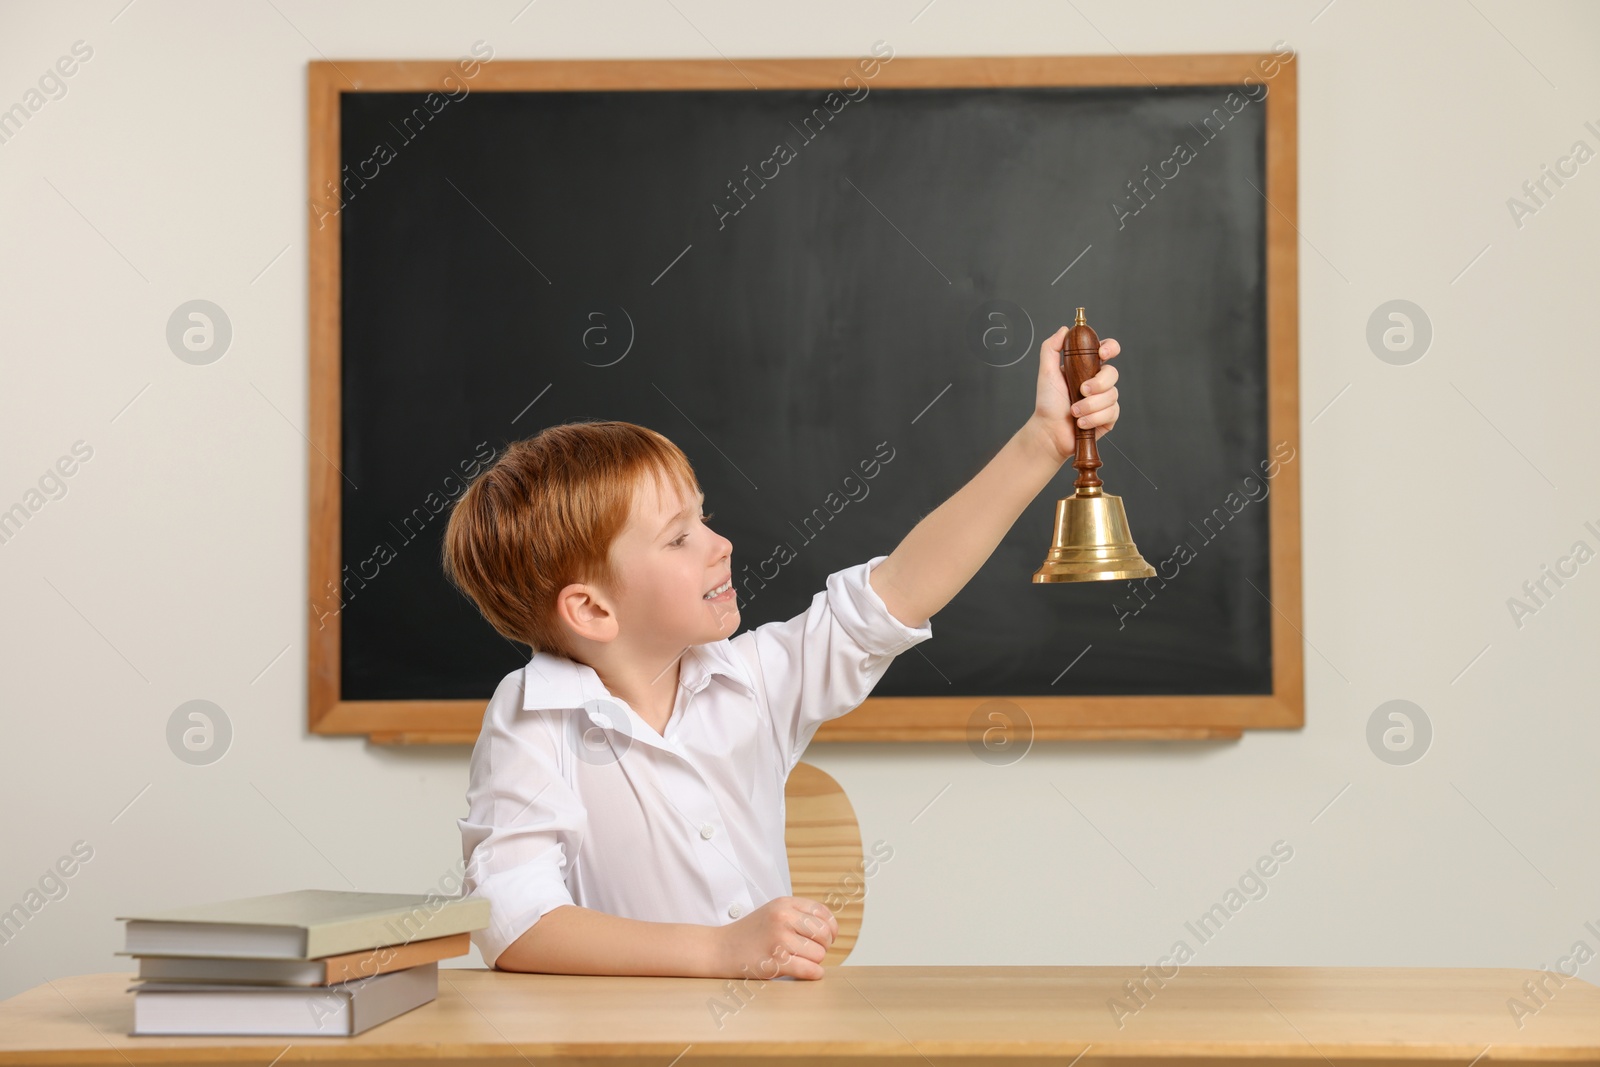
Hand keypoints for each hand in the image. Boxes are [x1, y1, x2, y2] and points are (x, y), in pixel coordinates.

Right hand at [713, 896, 836, 979]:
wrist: (720, 948)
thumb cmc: (750, 933)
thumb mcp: (773, 911)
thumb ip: (799, 914)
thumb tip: (831, 929)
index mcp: (784, 903)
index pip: (823, 913)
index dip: (831, 928)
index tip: (829, 938)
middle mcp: (783, 918)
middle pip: (824, 934)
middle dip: (824, 946)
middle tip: (814, 952)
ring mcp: (778, 940)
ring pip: (818, 954)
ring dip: (815, 961)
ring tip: (802, 960)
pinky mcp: (774, 962)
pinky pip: (808, 970)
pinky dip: (814, 974)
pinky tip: (810, 972)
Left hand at [1029, 325, 1119, 463]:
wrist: (1049, 431)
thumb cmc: (1048, 403)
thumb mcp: (1046, 372)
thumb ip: (1051, 348)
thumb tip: (1064, 329)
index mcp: (1087, 367)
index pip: (1107, 349)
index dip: (1110, 348)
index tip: (1101, 353)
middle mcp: (1099, 381)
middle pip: (1113, 373)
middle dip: (1097, 383)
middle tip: (1081, 390)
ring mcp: (1105, 399)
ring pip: (1111, 395)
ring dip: (1090, 405)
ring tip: (1074, 412)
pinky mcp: (1109, 417)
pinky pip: (1111, 412)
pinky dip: (1093, 418)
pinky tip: (1081, 423)